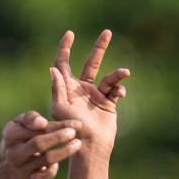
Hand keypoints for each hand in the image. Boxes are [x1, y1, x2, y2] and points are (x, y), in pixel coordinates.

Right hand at [0, 111, 81, 178]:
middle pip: (38, 144)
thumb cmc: (19, 135)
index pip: (35, 129)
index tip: (75, 124)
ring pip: (45, 160)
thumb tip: (42, 123)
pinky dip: (52, 172)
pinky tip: (57, 164)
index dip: (57, 126)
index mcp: (10, 134)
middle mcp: (13, 152)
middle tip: (74, 133)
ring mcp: (20, 167)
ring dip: (64, 152)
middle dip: (59, 138)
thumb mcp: (19, 122)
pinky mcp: (27, 178)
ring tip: (77, 144)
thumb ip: (30, 117)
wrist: (7, 160)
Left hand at [49, 29, 128, 154]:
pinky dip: (120, 89)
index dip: (65, 48)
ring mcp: (96, 95)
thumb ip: (58, 88)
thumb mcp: (61, 109)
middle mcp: (82, 89)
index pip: (64, 63)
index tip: (70, 33)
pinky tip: (121, 94)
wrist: (90, 146)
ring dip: (117, 74)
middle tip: (107, 32)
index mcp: (68, 87)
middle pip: (91, 63)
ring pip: (109, 77)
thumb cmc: (72, 129)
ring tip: (124, 73)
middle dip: (99, 47)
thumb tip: (53, 68)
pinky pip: (117, 90)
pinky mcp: (108, 103)